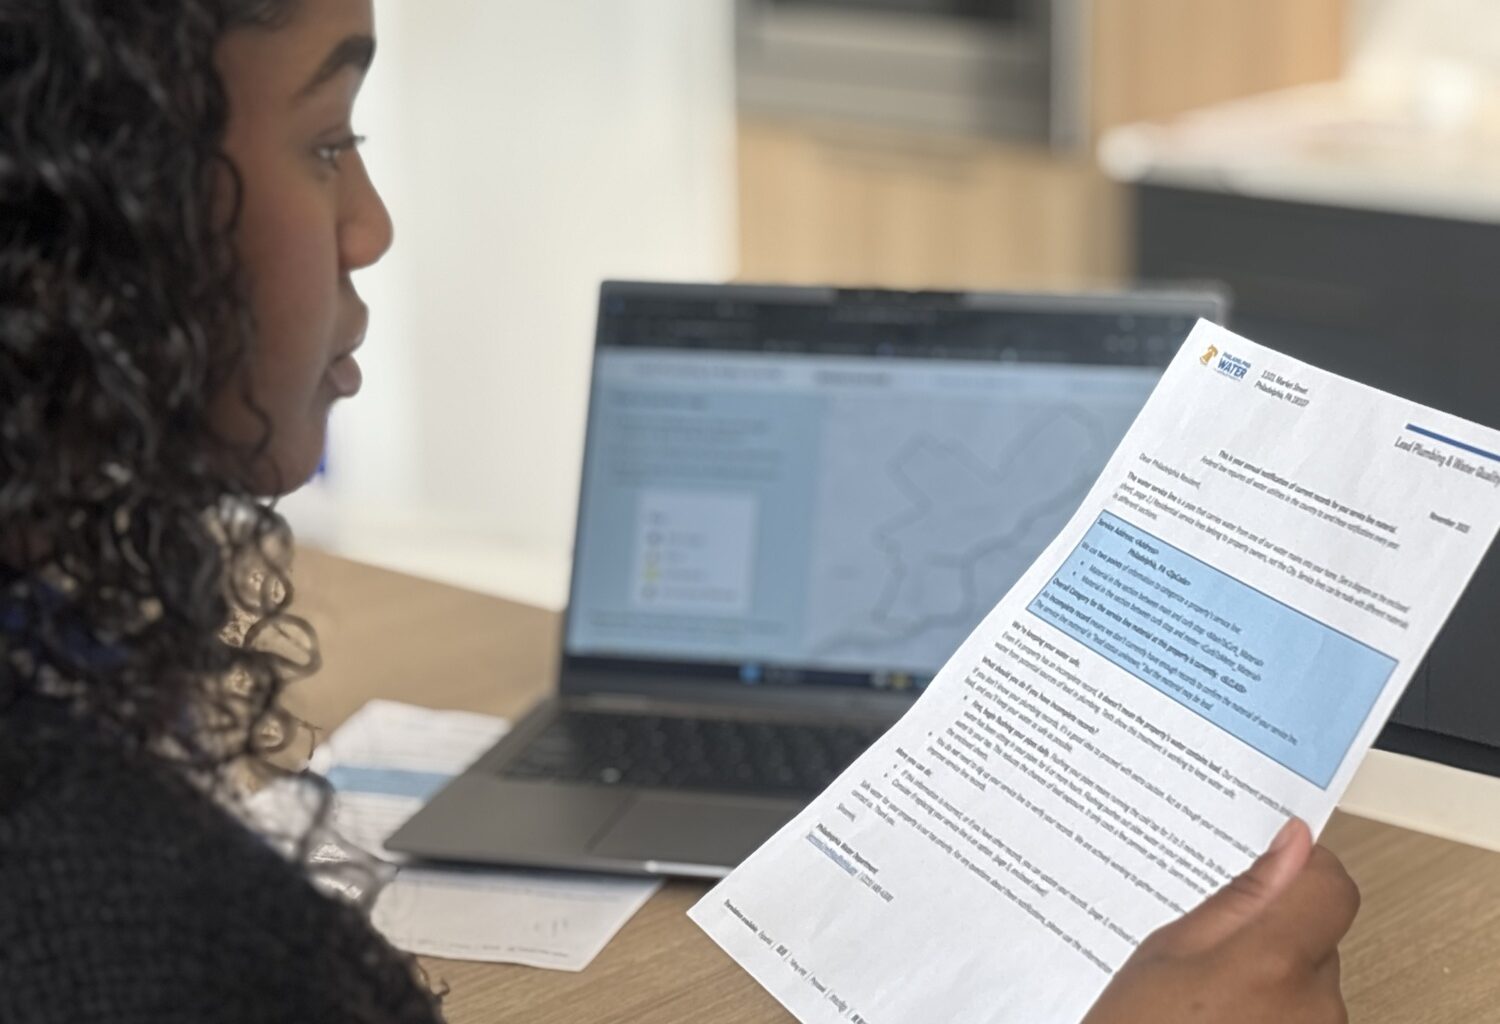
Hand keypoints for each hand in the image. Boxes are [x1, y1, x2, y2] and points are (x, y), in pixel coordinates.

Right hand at [1081, 818, 1359, 1023]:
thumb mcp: (1165, 953)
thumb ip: (1239, 900)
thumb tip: (1290, 848)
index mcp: (1273, 962)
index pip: (1332, 887)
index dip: (1305, 868)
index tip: (1277, 863)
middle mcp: (1314, 1005)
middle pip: (1317, 939)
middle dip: (1272, 935)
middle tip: (1207, 958)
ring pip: (1309, 983)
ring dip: (1272, 981)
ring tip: (1205, 1003)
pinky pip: (1304, 1017)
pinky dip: (1272, 1015)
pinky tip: (1222, 1023)